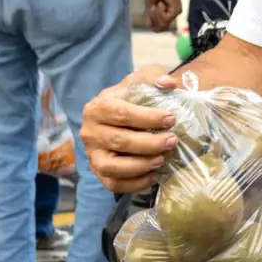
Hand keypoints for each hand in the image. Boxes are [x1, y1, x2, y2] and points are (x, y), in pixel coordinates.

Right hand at [81, 65, 181, 192]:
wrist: (123, 114)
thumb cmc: (134, 96)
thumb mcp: (143, 79)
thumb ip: (155, 77)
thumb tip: (169, 84)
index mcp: (98, 107)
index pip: (121, 114)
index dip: (148, 118)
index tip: (172, 119)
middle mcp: (90, 132)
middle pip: (119, 141)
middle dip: (149, 143)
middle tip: (172, 141)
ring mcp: (92, 154)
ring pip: (112, 167)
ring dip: (140, 166)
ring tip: (161, 159)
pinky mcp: (98, 172)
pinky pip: (113, 184)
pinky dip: (134, 183)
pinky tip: (153, 175)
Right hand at [144, 0, 181, 32]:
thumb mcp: (149, 6)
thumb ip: (150, 17)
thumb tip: (151, 28)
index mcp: (165, 16)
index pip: (158, 30)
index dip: (151, 25)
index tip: (149, 12)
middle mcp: (171, 16)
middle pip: (159, 29)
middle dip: (152, 19)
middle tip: (153, 7)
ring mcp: (175, 14)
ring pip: (162, 24)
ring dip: (155, 14)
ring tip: (157, 4)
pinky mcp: (176, 10)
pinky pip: (165, 18)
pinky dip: (160, 11)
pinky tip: (161, 3)